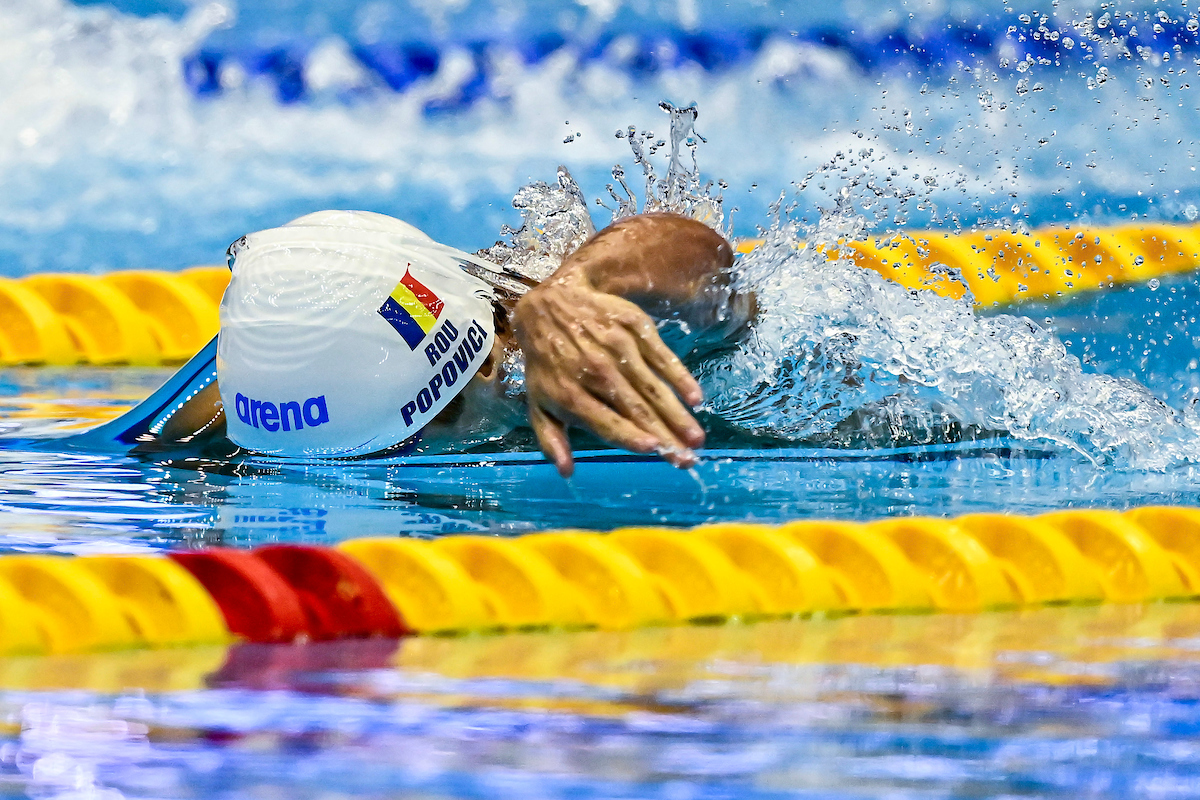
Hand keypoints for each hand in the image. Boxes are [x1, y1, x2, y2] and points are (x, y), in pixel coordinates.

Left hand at [512, 270, 705, 477]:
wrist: (552, 302)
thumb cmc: (547, 362)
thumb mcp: (539, 401)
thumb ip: (551, 439)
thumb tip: (567, 472)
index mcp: (571, 394)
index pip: (606, 421)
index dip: (629, 435)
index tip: (653, 449)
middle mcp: (597, 372)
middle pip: (636, 409)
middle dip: (665, 436)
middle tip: (687, 460)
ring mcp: (618, 349)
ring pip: (652, 388)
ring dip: (677, 415)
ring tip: (696, 439)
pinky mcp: (635, 329)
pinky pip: (662, 357)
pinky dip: (679, 378)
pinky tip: (695, 398)